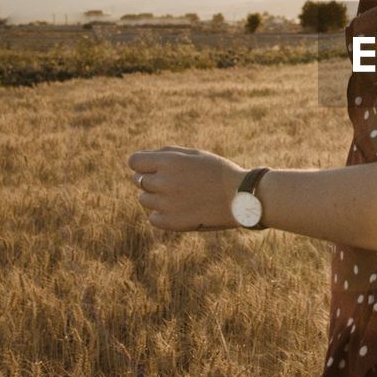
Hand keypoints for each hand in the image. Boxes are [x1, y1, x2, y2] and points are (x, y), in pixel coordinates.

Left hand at [127, 146, 246, 232]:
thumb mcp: (195, 154)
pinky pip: (153, 218)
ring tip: (181, 196)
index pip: (134, 161)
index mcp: (170, 162)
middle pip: (138, 180)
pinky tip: (180, 209)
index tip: (152, 168)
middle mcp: (164, 182)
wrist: (241, 197)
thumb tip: (140, 162)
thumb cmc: (218, 172)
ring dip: (157, 197)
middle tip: (174, 183)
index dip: (142, 164)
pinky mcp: (171, 222)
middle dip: (151, 180)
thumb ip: (166, 155)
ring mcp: (166, 204)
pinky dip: (162, 215)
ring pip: (144, 200)